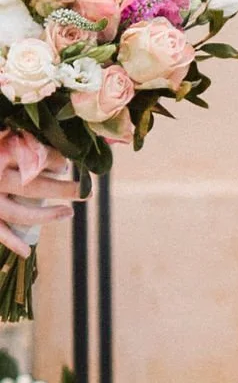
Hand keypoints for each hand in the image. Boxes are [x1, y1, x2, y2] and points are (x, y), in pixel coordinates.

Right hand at [0, 132, 76, 260]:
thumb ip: (6, 136)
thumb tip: (22, 132)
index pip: (36, 157)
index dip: (56, 160)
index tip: (68, 162)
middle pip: (36, 186)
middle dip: (63, 189)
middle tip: (84, 191)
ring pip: (22, 213)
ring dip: (48, 216)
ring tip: (68, 213)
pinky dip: (12, 242)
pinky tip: (27, 250)